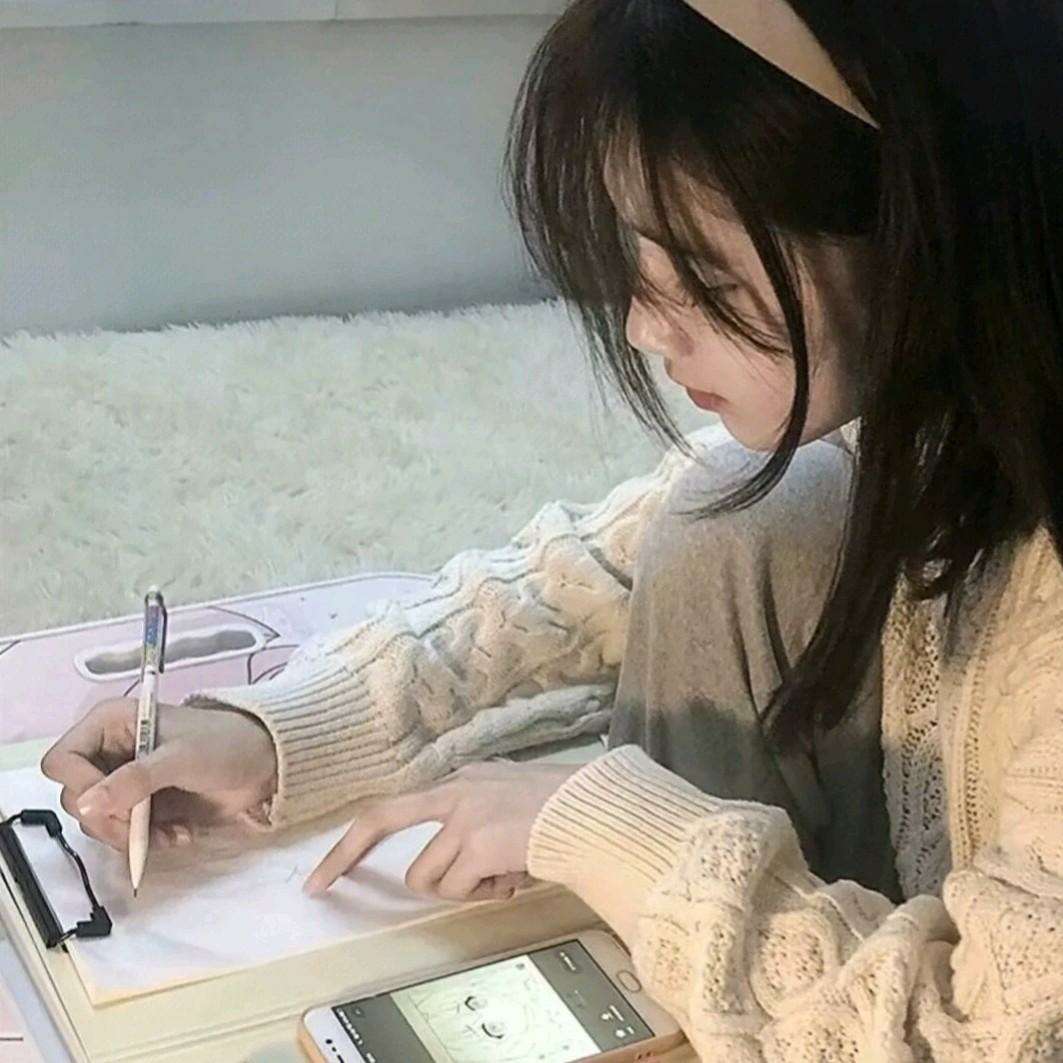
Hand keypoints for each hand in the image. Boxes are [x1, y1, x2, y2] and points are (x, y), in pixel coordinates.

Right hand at [40, 696, 277, 851]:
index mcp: (110, 723)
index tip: (114, 803)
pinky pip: (121, 833)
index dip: (80, 786)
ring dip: (130, 835)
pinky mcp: (138, 805)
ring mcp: (122, 780)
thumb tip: (87, 806)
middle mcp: (108, 750)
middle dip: (108, 819)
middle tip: (140, 827)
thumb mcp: (182, 758)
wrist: (264, 763)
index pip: (62, 760)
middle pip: (75, 797)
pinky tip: (177, 834)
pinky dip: (145, 841)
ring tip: (171, 832)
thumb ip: (136, 780)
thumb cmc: (225, 745)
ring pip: (97, 821)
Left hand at [304, 760, 579, 901]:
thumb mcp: (510, 800)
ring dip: (460, 887)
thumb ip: (476, 821)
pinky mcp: (476, 843)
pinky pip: (458, 890)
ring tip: (502, 874)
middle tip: (317, 886)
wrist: (594, 812)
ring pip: (427, 877)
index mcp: (462, 780)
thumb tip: (460, 866)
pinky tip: (514, 876)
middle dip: (344, 855)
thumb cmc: (564, 809)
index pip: (397, 805)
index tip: (328, 867)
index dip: (359, 837)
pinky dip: (483, 893)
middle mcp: (456, 790)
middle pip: (381, 819)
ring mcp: (463, 816)